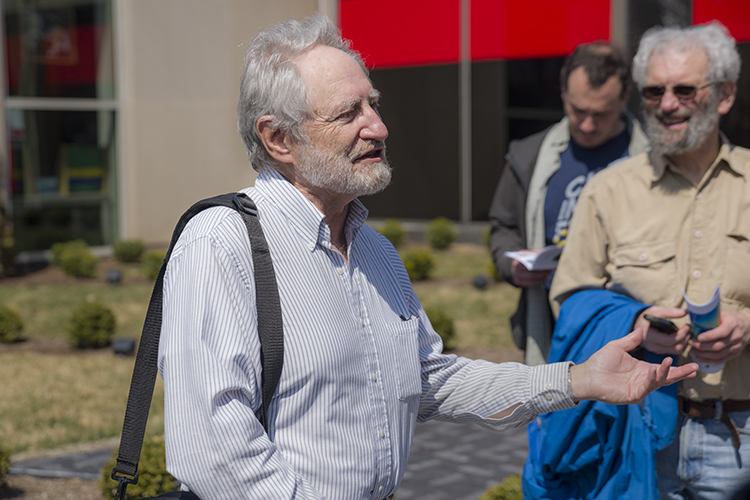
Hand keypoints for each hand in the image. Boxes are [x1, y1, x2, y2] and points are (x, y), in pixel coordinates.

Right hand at [511, 257, 550, 286]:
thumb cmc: (528, 257)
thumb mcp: (532, 253)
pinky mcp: (518, 281)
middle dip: (541, 273)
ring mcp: (515, 276)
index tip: (546, 265)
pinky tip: (543, 278)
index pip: (528, 264)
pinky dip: (538, 281)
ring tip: (548, 275)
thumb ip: (537, 254)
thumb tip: (544, 256)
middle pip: (530, 273)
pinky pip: (530, 283)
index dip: (538, 265)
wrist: (519, 263)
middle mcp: (515, 268)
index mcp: (518, 258)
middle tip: (549, 271)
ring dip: (541, 278)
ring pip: (531, 279)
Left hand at [570, 328, 697, 404]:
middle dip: (681, 373)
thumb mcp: (618, 347)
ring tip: (669, 362)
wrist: (587, 374)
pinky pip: (646, 388)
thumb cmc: (600, 362)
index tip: (693, 363)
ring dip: (665, 373)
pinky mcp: (633, 395)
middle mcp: (644, 380)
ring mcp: (640, 388)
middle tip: (695, 368)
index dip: (678, 367)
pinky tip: (653, 370)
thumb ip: (631, 340)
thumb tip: (641, 328)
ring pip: (658, 382)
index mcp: (643, 369)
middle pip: (667, 377)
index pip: (665, 369)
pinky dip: (651, 379)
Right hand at [634, 307, 690, 354]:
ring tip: (687, 332)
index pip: (669, 340)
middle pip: (676, 348)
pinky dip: (681, 344)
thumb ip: (669, 312)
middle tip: (689, 328)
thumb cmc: (644, 317)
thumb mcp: (654, 311)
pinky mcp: (661, 351)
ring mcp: (657, 350)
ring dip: (685, 342)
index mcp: (649, 336)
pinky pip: (674, 350)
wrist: (635, 324)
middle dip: (686, 338)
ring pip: (677, 351)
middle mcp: (653, 346)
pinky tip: (682, 336)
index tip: (687, 326)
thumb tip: (685, 312)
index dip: (681, 334)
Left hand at [689, 310, 749, 364]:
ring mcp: (736, 347)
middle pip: (718, 346)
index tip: (697, 337)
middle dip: (701, 346)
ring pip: (718, 354)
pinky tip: (698, 357)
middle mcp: (736, 337)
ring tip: (691, 350)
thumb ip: (709, 315)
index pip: (722, 332)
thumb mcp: (722, 313)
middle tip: (690, 342)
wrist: (748, 327)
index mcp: (732, 324)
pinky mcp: (735, 354)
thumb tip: (687, 312)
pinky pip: (721, 360)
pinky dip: (708, 360)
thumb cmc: (730, 319)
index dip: (709, 336)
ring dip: (703, 354)